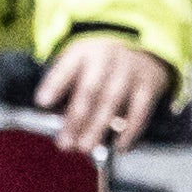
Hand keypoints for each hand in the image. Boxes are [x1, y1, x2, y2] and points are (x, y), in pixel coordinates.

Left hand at [38, 34, 173, 158]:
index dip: (54, 84)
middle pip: (89, 88)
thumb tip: (50, 120)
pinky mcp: (149, 84)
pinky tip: (120, 147)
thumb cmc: (99, 65)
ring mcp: (130, 70)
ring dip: (98, 127)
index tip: (42, 102)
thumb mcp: (80, 64)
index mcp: (83, 52)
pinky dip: (130, 131)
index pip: (66, 67)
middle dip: (76, 118)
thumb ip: (65, 89)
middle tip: (64, 143)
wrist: (140, 43)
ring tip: (85, 148)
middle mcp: (107, 58)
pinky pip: (140, 110)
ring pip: (112, 100)